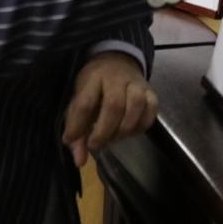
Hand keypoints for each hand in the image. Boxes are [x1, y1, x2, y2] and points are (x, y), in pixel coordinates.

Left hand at [62, 51, 156, 166]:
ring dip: (124, 129)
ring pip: (136, 105)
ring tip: (113, 138)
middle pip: (114, 105)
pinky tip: (130, 132)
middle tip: (95, 145)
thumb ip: (77, 129)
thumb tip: (79, 162)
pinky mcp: (151, 91)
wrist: (117, 62)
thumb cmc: (94, 87)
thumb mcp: (78, 101)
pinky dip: (141, 125)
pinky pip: (152, 109)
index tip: (70, 140)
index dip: (77, 126)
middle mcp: (116, 78)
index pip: (85, 102)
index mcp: (93, 78)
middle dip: (104, 131)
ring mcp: (137, 83)